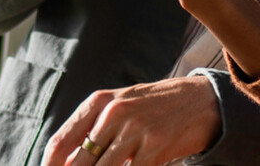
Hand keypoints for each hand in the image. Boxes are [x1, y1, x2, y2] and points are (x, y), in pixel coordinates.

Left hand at [40, 76, 220, 165]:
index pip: (61, 143)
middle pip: (80, 164)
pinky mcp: (155, 147)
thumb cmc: (151, 107)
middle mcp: (114, 113)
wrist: (198, 101)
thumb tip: (66, 164)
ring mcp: (136, 131)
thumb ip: (91, 132)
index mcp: (99, 102)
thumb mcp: (118, 108)